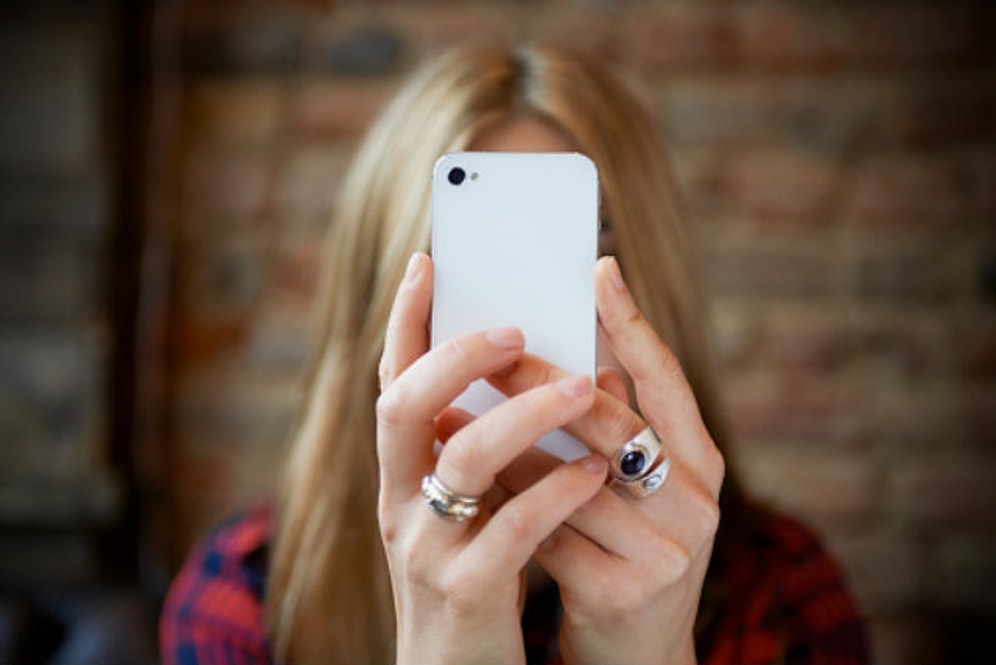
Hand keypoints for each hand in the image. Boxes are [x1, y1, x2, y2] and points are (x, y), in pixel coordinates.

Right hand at [376, 253, 608, 664]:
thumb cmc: (474, 578)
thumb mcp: (465, 508)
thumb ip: (480, 449)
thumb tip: (528, 369)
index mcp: (401, 475)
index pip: (389, 382)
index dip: (403, 321)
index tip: (428, 261)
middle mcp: (399, 505)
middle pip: (403, 407)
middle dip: (456, 355)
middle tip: (514, 327)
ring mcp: (426, 549)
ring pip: (462, 461)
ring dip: (523, 415)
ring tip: (580, 387)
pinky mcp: (467, 595)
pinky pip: (511, 531)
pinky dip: (554, 492)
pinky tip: (594, 472)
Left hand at [490, 256, 724, 664]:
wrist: (639, 658)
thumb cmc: (627, 552)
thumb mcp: (638, 491)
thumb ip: (615, 427)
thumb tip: (575, 350)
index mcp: (701, 465)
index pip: (669, 379)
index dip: (633, 323)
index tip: (599, 267)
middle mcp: (694, 504)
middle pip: (608, 420)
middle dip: (540, 379)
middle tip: (489, 343)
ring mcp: (662, 552)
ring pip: (564, 474)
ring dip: (504, 443)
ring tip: (455, 407)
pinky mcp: (619, 592)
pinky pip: (544, 528)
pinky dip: (502, 501)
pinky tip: (467, 482)